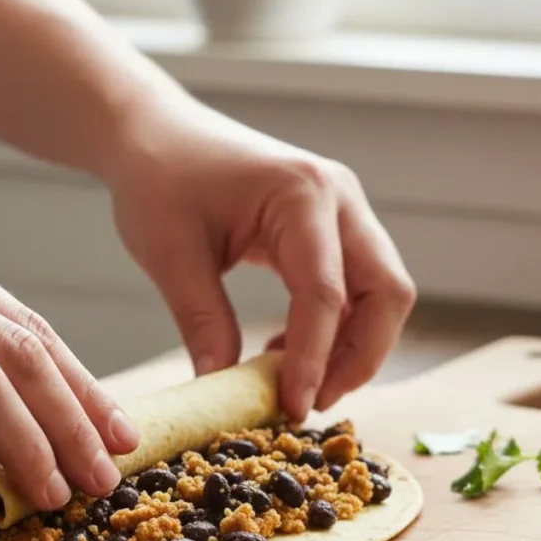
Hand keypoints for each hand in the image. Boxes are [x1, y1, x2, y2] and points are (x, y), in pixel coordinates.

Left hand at [107, 99, 415, 420]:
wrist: (154, 133)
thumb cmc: (157, 178)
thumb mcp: (169, 253)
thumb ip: (203, 320)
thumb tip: (223, 389)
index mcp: (301, 193)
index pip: (325, 292)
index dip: (315, 359)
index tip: (293, 408)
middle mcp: (338, 197)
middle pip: (386, 292)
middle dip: (359, 357)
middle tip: (310, 403)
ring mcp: (342, 209)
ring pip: (380, 292)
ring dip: (352, 346)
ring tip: (293, 382)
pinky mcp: (331, 225)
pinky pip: (355, 284)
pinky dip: (335, 326)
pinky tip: (284, 348)